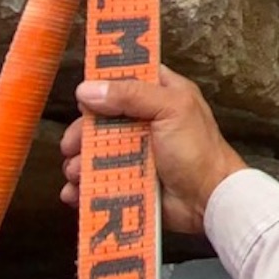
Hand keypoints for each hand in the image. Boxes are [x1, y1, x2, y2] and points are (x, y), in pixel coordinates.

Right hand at [61, 66, 247, 235]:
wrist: (207, 199)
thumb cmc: (198, 150)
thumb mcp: (171, 109)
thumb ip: (132, 95)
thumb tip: (88, 89)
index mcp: (160, 94)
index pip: (125, 79)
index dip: (103, 85)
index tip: (84, 96)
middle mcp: (144, 120)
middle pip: (100, 119)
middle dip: (81, 132)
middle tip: (71, 145)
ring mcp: (134, 151)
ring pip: (93, 151)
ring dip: (79, 162)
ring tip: (77, 172)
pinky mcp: (127, 179)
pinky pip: (96, 180)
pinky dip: (81, 186)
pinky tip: (75, 191)